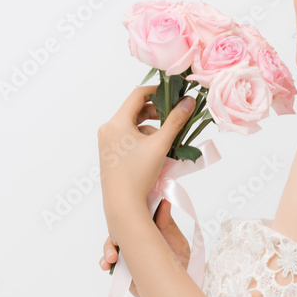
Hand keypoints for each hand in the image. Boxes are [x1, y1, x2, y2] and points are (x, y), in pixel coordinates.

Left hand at [97, 84, 194, 236]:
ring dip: (152, 130)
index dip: (158, 91)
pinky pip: (128, 139)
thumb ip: (176, 121)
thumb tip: (189, 101)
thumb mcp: (160, 145)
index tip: (174, 94)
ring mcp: (107, 142)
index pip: (138, 95)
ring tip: (167, 142)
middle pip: (136, 111)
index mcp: (117, 122)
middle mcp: (108, 129)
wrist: (122, 205)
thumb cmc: (138, 175)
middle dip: (157, 114)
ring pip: (134, 127)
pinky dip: (143, 141)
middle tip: (175, 119)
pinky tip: (155, 154)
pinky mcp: (110, 154)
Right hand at [99, 199, 190, 296]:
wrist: (178, 287)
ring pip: (111, 245)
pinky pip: (108, 262)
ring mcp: (128, 252)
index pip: (133, 216)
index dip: (126, 215)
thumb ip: (168, 225)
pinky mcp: (122, 268)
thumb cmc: (181, 263)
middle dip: (114, 233)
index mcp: (148, 228)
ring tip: (112, 257)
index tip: (125, 218)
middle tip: (117, 241)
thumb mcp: (178, 243)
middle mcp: (135, 238)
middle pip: (118, 229)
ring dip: (108, 248)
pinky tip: (107, 265)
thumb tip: (164, 202)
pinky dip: (105, 262)